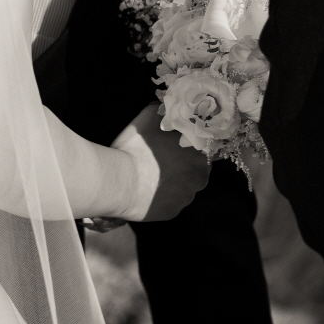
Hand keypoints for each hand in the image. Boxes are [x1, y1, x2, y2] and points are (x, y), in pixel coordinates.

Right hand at [132, 102, 213, 222]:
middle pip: (195, 170)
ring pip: (183, 187)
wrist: (120, 181)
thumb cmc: (138, 147)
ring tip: (151, 175)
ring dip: (172, 182)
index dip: (188, 145)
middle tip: (161, 159)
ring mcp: (186, 198)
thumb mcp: (150, 116)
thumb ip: (165, 112)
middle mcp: (199, 179)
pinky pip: (170, 202)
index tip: (174, 144)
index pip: (203, 149)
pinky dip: (161, 197)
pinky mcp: (172, 213)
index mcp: (200, 155)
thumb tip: (168, 110)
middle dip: (182, 164)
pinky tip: (147, 190)